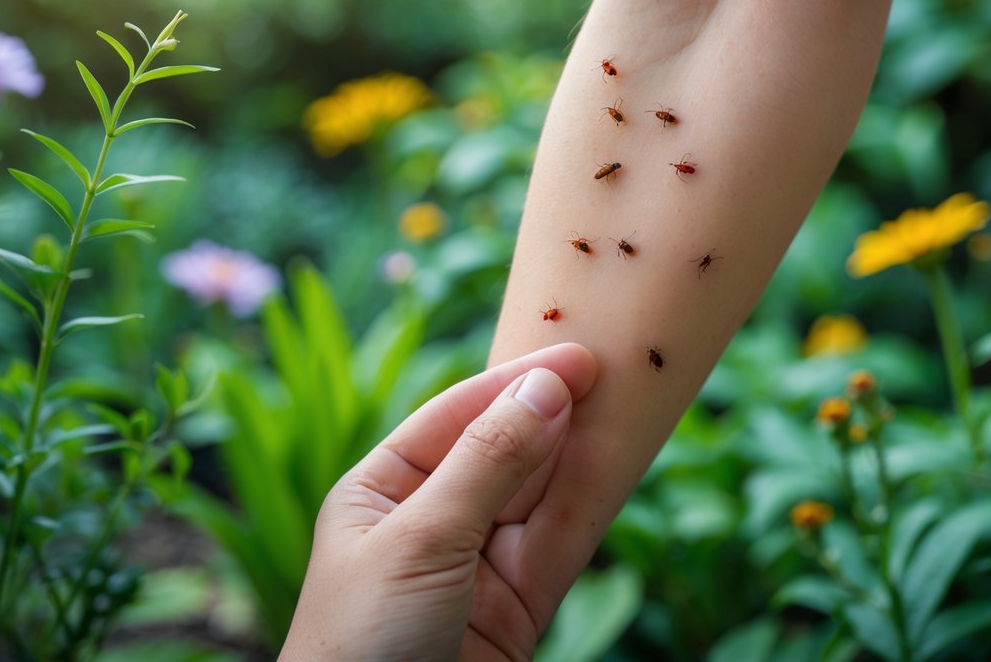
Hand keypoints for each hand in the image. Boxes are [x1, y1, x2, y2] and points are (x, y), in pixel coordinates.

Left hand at [279, 342, 597, 661]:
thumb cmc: (362, 642)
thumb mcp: (421, 539)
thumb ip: (488, 462)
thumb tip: (545, 388)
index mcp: (383, 490)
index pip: (456, 416)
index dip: (514, 381)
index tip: (574, 356)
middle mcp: (431, 520)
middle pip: (504, 449)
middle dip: (553, 411)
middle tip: (613, 367)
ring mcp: (477, 565)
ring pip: (541, 496)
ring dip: (581, 453)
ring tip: (628, 403)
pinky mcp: (517, 608)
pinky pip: (561, 545)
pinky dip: (592, 506)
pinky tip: (620, 465)